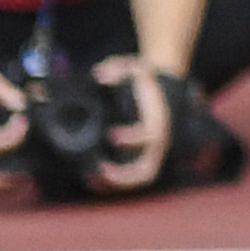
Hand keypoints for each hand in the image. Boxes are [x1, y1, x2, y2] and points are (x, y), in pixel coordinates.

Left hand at [87, 55, 175, 192]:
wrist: (158, 89)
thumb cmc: (144, 80)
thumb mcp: (135, 66)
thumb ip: (118, 68)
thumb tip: (99, 76)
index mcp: (157, 121)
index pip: (149, 136)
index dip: (132, 139)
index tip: (111, 135)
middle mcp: (156, 143)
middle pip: (146, 171)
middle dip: (123, 177)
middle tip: (99, 171)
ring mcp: (148, 153)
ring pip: (136, 179)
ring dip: (115, 184)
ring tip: (91, 179)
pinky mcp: (139, 157)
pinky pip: (129, 178)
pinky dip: (112, 183)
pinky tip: (92, 179)